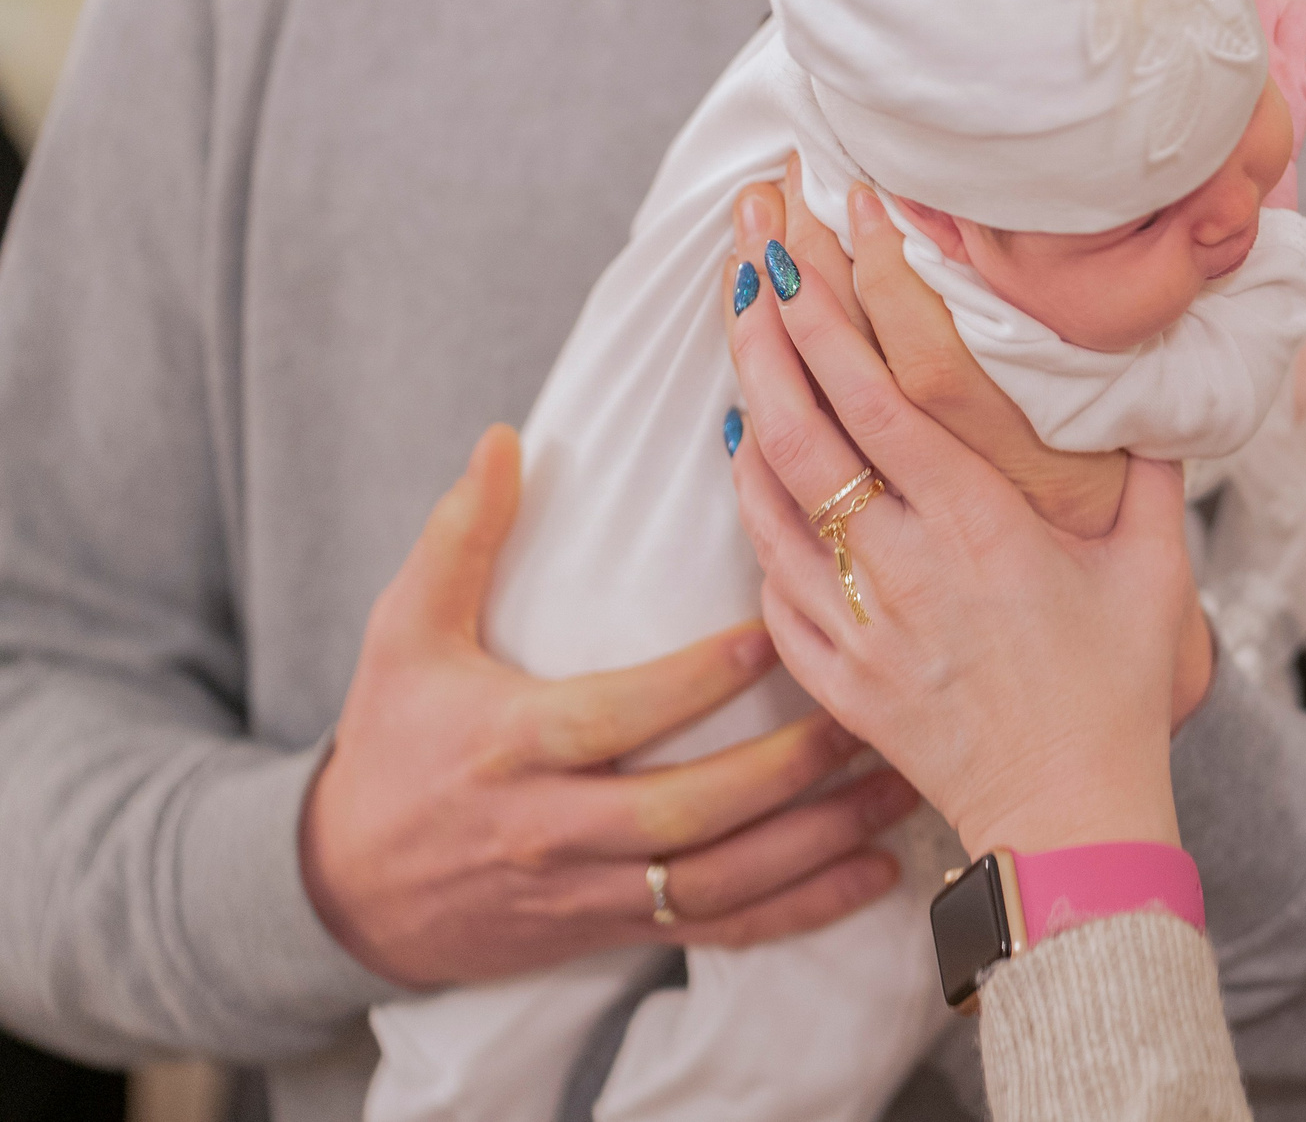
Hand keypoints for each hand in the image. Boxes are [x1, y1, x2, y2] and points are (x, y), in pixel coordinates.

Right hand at [300, 426, 917, 988]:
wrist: (344, 891)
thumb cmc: (391, 742)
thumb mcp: (402, 633)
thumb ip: (461, 536)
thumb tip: (507, 437)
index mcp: (511, 745)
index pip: (618, 714)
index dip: (699, 681)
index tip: (776, 630)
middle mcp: (555, 827)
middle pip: (687, 810)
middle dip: (787, 770)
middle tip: (867, 714)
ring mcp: (590, 890)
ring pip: (721, 879)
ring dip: (820, 840)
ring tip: (900, 785)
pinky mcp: (617, 930)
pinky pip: (722, 929)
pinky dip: (803, 908)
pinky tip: (875, 873)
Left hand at [724, 244, 1199, 857]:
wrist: (1067, 820)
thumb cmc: (1116, 694)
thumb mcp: (1155, 572)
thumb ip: (1149, 474)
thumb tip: (1154, 398)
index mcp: (978, 524)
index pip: (884, 391)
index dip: (841, 305)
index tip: (824, 232)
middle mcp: (903, 563)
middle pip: (803, 425)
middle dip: (767, 326)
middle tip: (748, 248)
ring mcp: (858, 621)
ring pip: (769, 495)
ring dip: (746, 405)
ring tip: (738, 330)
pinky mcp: (835, 674)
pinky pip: (770, 577)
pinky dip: (753, 509)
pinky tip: (748, 464)